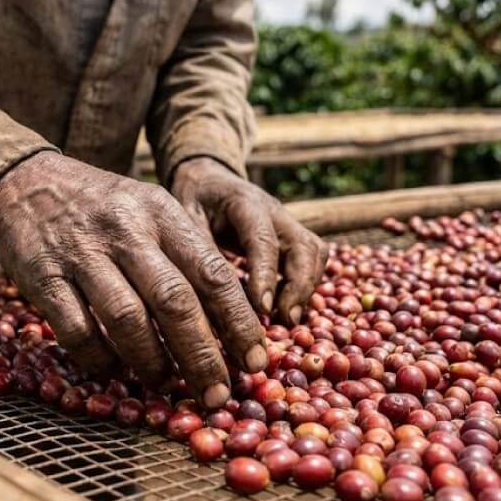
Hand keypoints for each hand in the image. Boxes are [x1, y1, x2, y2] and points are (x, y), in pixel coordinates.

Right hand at [0, 152, 267, 407]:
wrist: (24, 183)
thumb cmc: (103, 209)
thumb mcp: (151, 211)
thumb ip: (188, 256)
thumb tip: (232, 324)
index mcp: (162, 213)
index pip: (212, 273)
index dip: (239, 323)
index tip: (257, 362)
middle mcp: (126, 230)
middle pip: (175, 301)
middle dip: (202, 356)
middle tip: (218, 394)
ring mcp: (82, 253)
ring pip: (127, 319)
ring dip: (152, 362)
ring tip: (165, 384)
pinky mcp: (43, 277)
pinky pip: (77, 331)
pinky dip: (100, 360)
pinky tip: (114, 371)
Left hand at [171, 157, 327, 324]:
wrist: (207, 180)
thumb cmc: (193, 202)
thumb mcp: (185, 221)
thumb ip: (199, 254)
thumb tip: (206, 302)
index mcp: (244, 203)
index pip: (263, 240)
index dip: (266, 275)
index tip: (263, 308)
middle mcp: (274, 211)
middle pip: (303, 246)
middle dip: (299, 286)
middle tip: (286, 320)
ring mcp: (287, 222)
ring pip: (314, 253)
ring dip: (307, 287)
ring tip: (289, 319)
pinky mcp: (292, 236)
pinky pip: (312, 259)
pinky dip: (306, 284)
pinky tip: (287, 307)